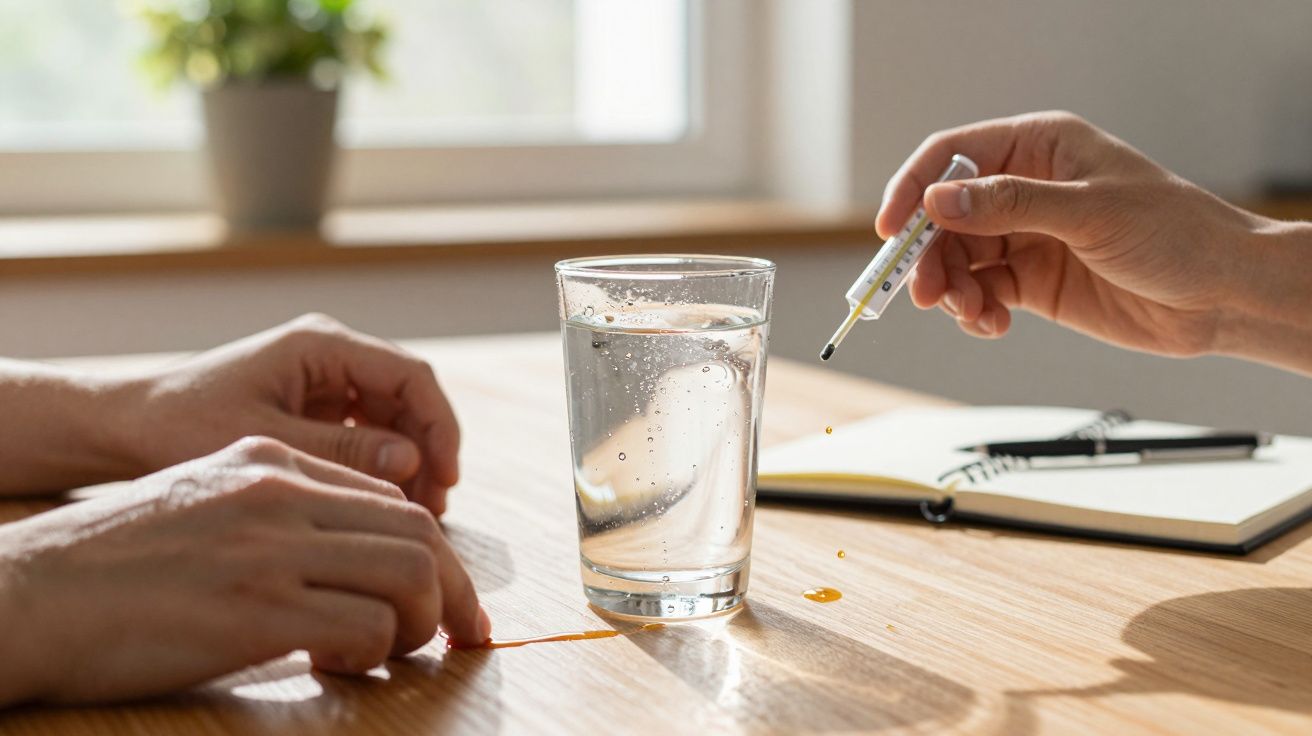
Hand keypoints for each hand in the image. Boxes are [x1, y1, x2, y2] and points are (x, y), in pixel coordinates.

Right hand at [0, 437, 489, 705]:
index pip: (391, 499)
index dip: (437, 555)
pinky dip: (375, 653)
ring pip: (409, 574)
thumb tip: (350, 560)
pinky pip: (366, 626)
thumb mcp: (203, 503)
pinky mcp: (254, 608)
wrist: (25, 593)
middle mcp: (278, 493)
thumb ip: (278, 513)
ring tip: (394, 651)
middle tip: (466, 636)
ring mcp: (268, 548)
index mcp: (270, 461)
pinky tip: (339, 667)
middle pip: (417, 533)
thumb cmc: (109, 565)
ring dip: (422, 623)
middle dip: (457, 591)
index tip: (453, 599)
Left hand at [127, 314, 459, 514]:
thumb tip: (413, 460)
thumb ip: (344, 448)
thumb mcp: (268, 441)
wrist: (128, 427)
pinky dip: (382, 463)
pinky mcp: (316, 404)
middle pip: (408, 397)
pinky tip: (380, 501)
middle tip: (433, 507)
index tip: (446, 476)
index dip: (439, 426)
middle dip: (427, 450)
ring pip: (394, 417)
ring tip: (412, 510)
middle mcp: (331, 353)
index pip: (411, 376)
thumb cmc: (181, 427)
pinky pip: (369, 430)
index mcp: (322, 344)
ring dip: (409, 460)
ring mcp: (325, 378)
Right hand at [877, 111, 1279, 357]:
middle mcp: (1025, 189)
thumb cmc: (1175, 232)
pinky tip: (991, 324)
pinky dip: (976, 312)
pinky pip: (982, 293)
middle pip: (945, 216)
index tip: (889, 229)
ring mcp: (1027, 236)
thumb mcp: (1089, 212)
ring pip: (958, 259)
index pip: (953, 156)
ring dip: (951, 289)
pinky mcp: (1032, 281)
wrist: (1220, 295)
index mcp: (1039, 148)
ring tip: (968, 313)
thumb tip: (938, 202)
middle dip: (928, 254)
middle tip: (923, 292)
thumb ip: (1009, 205)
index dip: (913, 189)